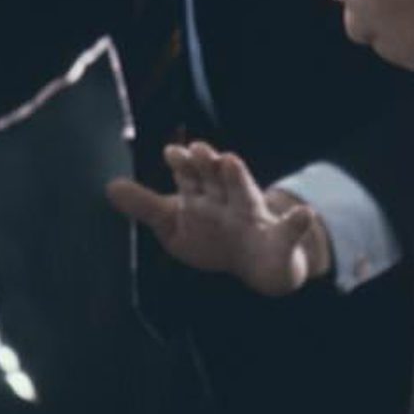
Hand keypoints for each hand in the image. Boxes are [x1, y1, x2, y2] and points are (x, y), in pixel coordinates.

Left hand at [106, 141, 331, 295]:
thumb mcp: (176, 225)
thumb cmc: (214, 237)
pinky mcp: (281, 242)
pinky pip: (291, 233)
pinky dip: (297, 224)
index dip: (182, 165)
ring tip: (231, 161)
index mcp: (207, 198)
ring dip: (239, 179)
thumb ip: (146, 206)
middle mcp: (231, 202)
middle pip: (218, 180)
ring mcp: (257, 220)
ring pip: (248, 197)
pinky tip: (304, 215)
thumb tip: (109, 187)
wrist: (261, 264)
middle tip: (198, 148)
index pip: (192, 179)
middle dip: (208, 164)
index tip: (170, 152)